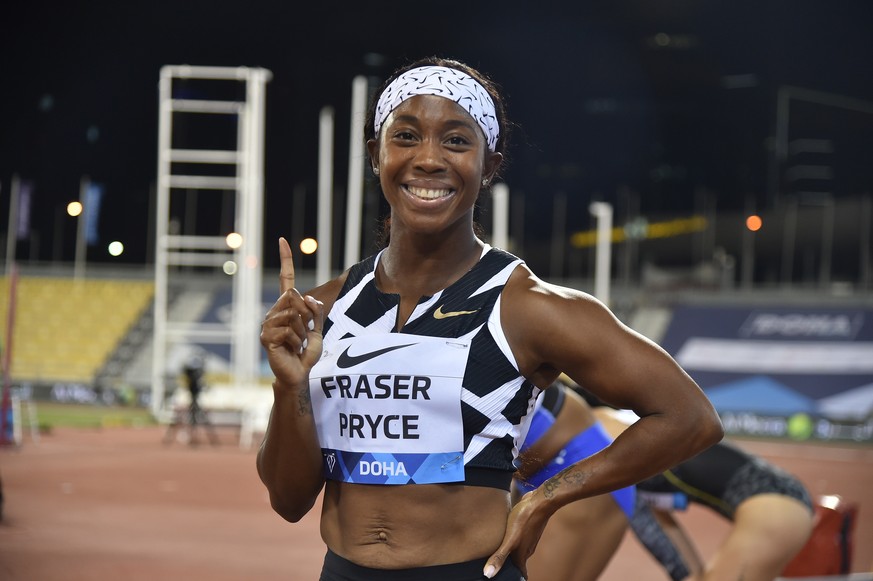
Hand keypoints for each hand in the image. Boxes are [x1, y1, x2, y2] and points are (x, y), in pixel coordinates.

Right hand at [259, 237, 323, 388]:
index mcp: (287, 307)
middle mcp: (275, 312)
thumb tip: (305, 296)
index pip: (287, 280)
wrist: (299, 372)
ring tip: (297, 344)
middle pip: (295, 298)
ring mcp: (268, 324)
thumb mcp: (318, 329)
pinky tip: (291, 349)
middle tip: (304, 334)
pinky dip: (296, 341)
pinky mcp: (266, 337)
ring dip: (302, 332)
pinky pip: (288, 329)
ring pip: (293, 315)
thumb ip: (315, 311)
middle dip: (307, 317)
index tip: (282, 240)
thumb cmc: (306, 351)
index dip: (286, 260)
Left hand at [482, 490, 548, 578]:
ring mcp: (528, 538)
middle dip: (510, 566)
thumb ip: (499, 557)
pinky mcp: (526, 528)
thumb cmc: (525, 519)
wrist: (539, 501)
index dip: (512, 577)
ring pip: (518, 550)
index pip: (519, 572)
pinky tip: (504, 536)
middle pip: (518, 562)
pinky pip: (518, 538)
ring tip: (499, 554)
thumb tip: (488, 575)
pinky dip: (511, 541)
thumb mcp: (510, 539)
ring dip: (510, 553)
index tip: (504, 579)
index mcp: (522, 555)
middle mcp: (526, 548)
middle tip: (498, 568)